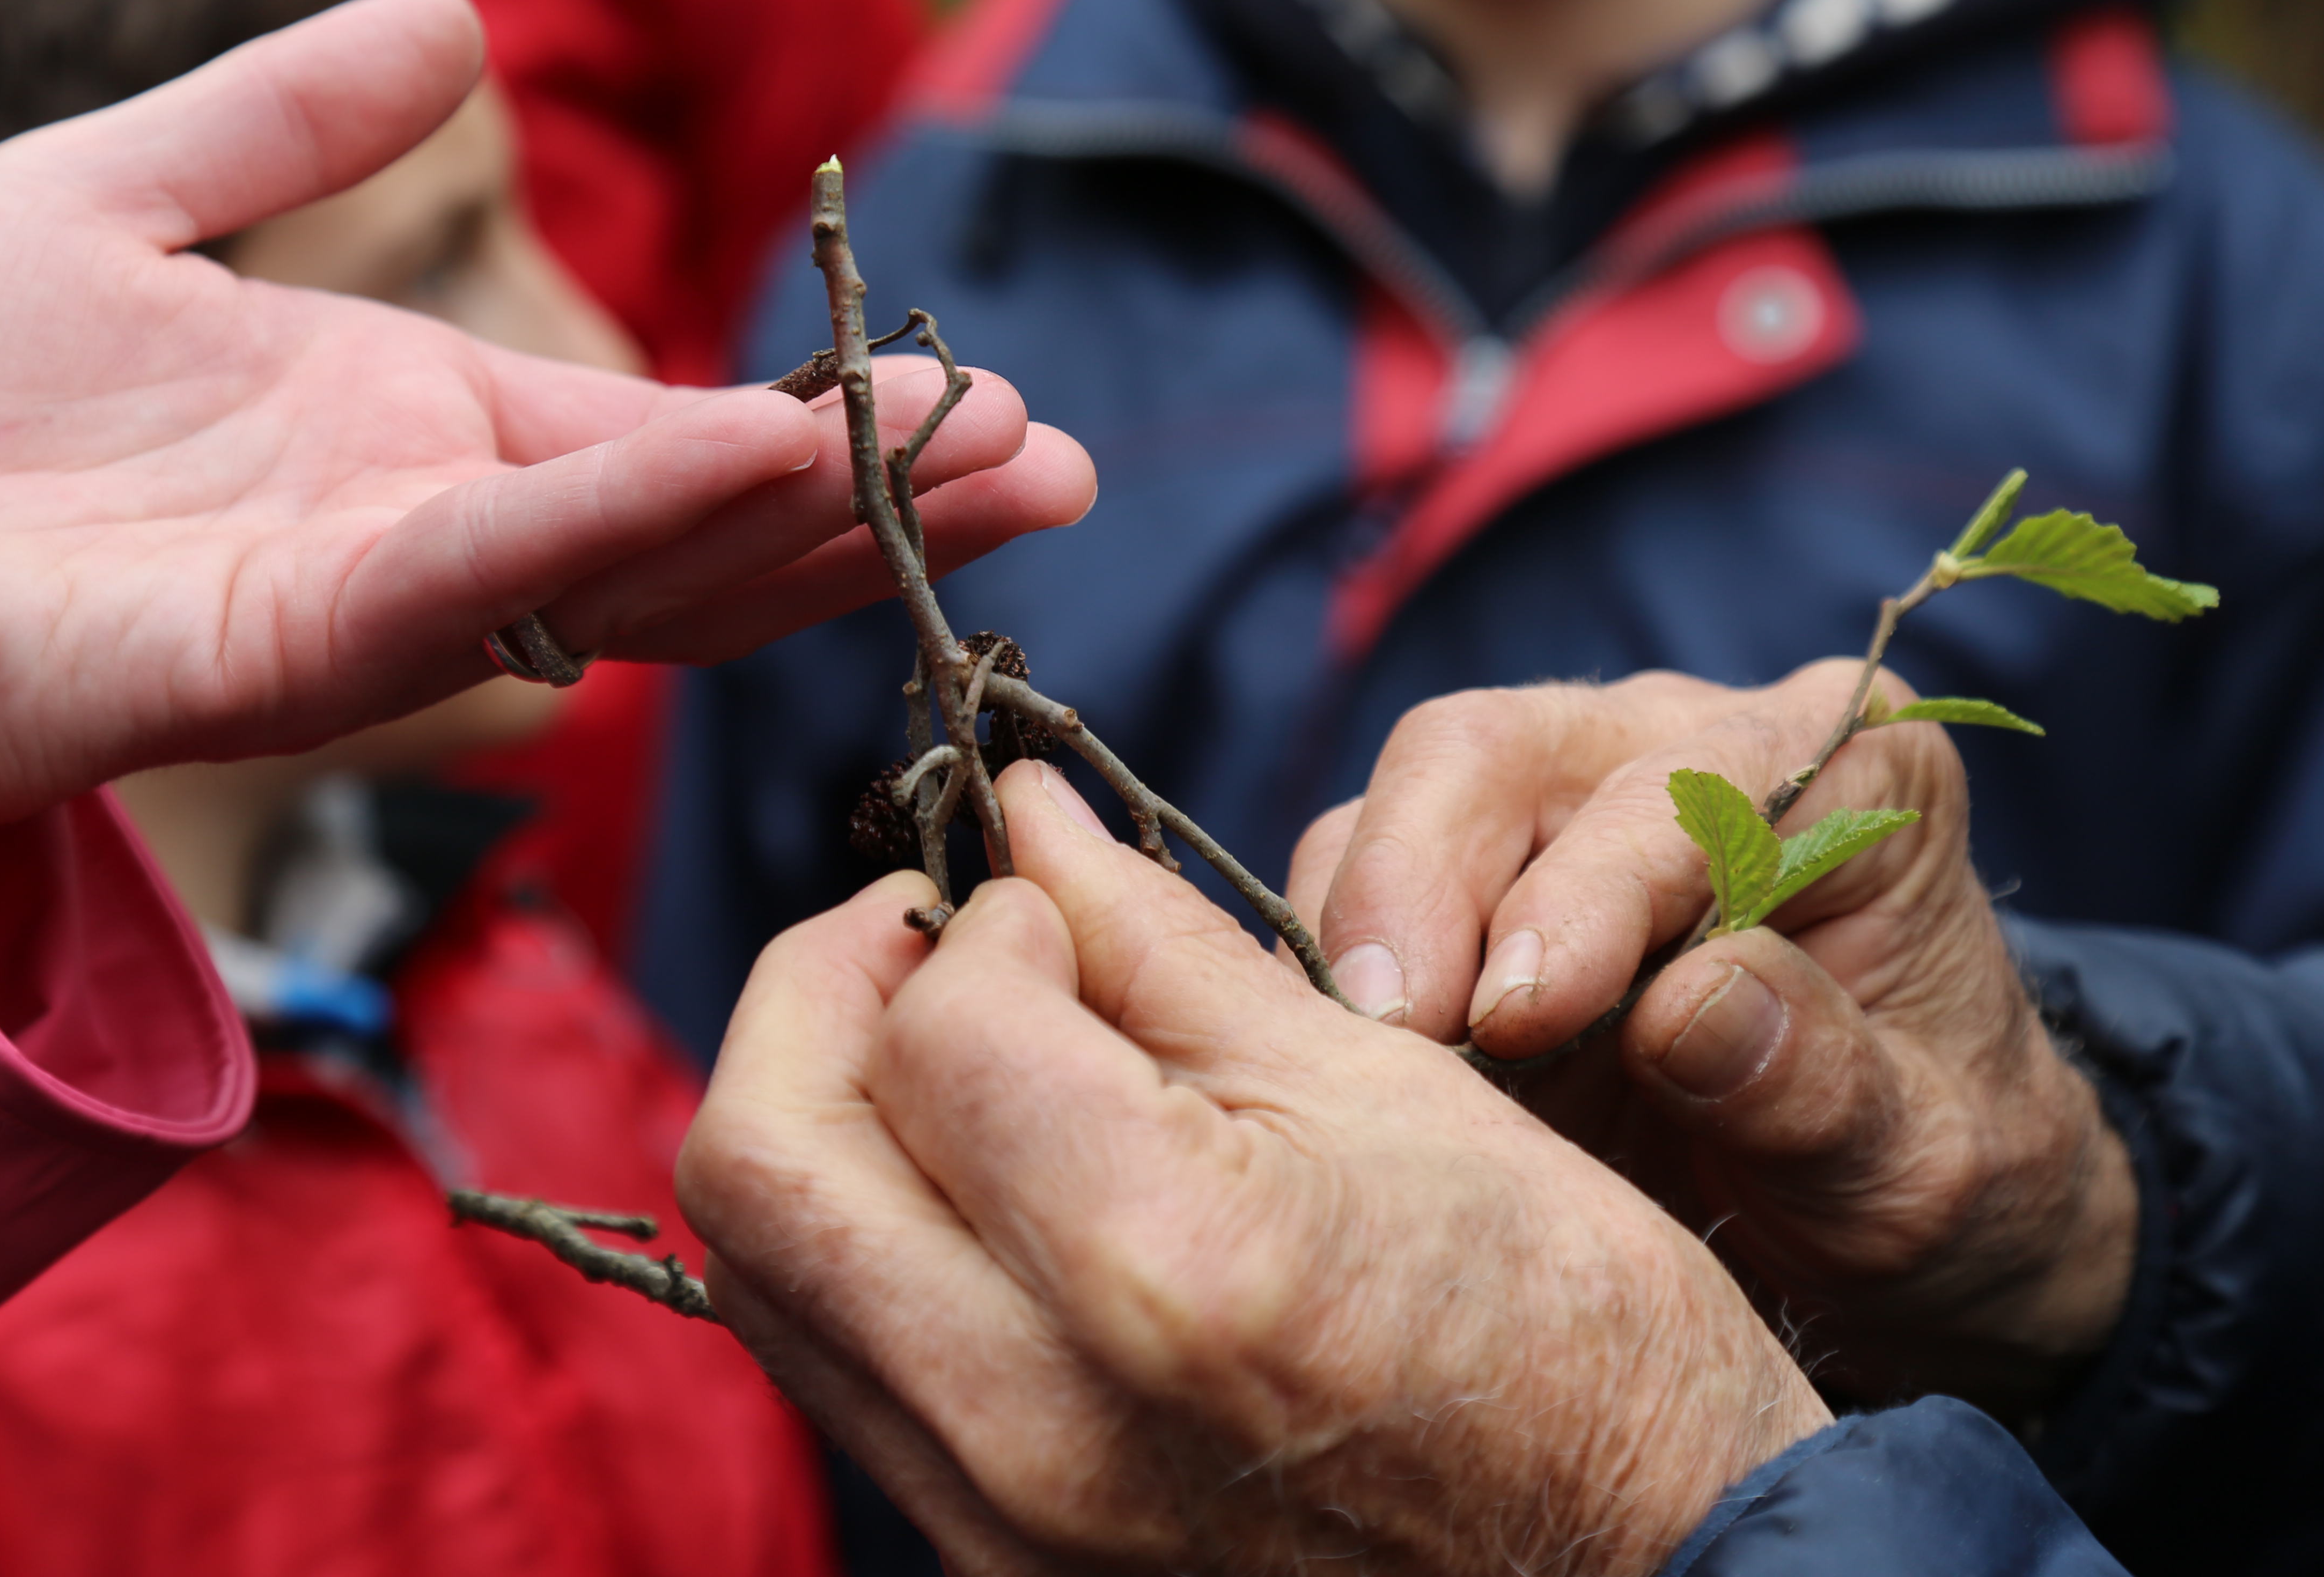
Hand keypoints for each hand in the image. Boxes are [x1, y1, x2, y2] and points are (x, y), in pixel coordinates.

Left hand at [0, 0, 1095, 845]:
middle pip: (700, 531)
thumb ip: (285, 119)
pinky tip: (734, 466)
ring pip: (627, 574)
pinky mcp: (275, 660)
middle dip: (879, 501)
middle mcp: (427, 539)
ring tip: (970, 463)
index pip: (666, 440)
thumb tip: (452, 21)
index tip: (981, 390)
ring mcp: (367, 610)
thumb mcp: (122, 192)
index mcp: (416, 439)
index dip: (823, 421)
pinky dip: (609, 528)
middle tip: (1060, 462)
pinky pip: (473, 590)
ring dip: (797, 517)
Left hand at [680, 760, 1829, 1576]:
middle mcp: (1030, 1416)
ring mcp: (995, 1521)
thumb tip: (1030, 820)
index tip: (1051, 902)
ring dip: (822, 1119)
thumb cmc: (1569, 1337)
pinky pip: (836, 1370)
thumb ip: (1162, 947)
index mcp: (1158, 1263)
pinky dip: (862, 1239)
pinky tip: (978, 1187)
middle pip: (754, 1158)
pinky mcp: (992, 1570)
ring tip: (953, 1052)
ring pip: (764, 1270)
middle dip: (815, 999)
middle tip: (931, 943)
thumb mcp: (1386, 1088)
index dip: (983, 922)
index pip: (934, 1027)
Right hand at [1295, 665, 2137, 1416]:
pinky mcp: (1474, 892)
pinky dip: (1342, 972)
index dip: (1581, 891)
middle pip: (1493, 748)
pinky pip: (1363, 886)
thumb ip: (1824, 1083)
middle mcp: (1685, 749)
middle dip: (1417, 879)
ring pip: (1405, 804)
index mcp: (1843, 771)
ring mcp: (1564, 811)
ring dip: (1366, 931)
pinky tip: (1360, 1072)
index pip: (1673, 787)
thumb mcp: (1929, 1164)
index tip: (1513, 1015)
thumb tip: (1685, 1005)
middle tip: (1384, 1027)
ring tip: (1365, 1069)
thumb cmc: (1947, 1181)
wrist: (1914, 1246)